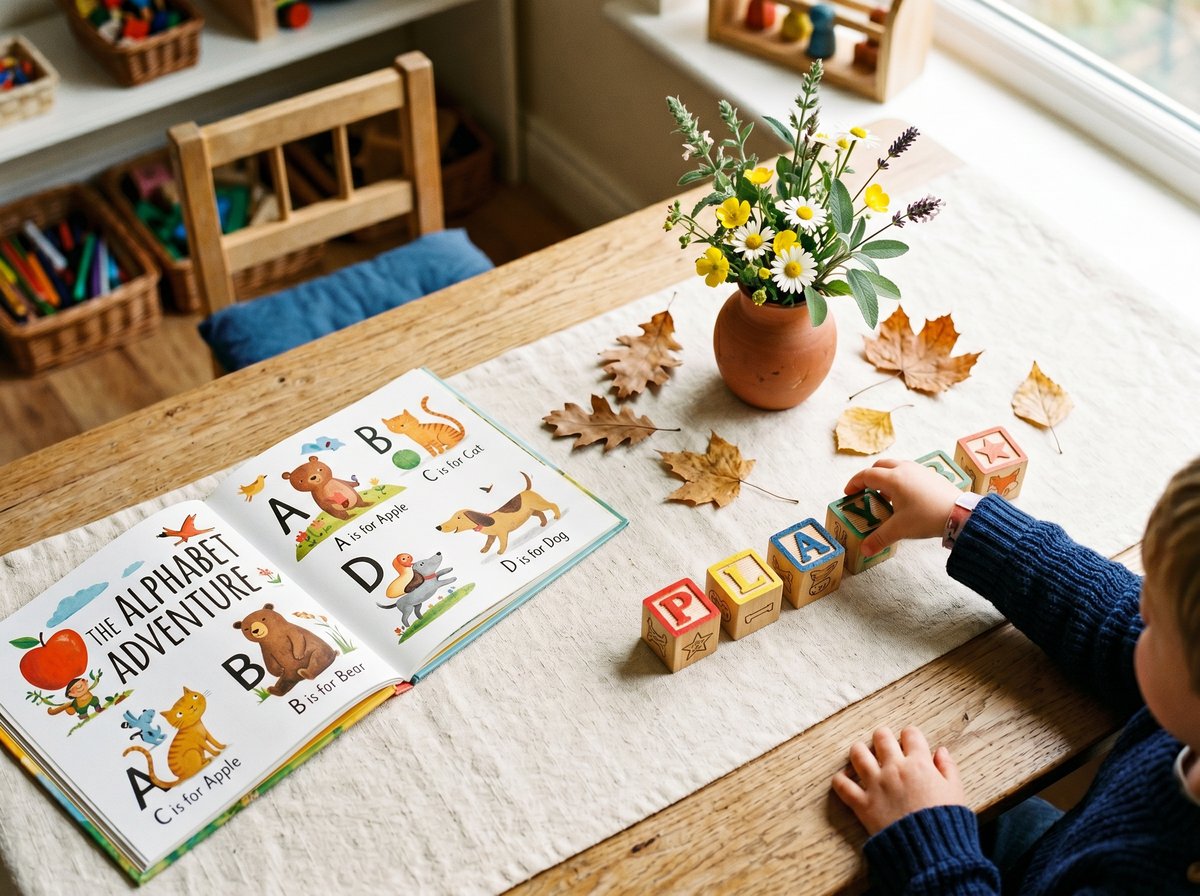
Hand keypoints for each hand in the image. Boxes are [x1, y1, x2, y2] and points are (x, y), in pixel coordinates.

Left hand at [831, 726, 966, 834]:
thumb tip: (941, 751)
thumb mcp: (956, 792)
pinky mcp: (863, 803)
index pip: (910, 734)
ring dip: (859, 752)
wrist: (931, 851)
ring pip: (857, 753)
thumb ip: (948, 768)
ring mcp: (876, 784)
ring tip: (863, 757)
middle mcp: (895, 768)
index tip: (909, 742)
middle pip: (881, 737)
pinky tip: (845, 779)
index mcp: (919, 764)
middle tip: (884, 745)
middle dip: (883, 737)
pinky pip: (842, 784)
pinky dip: (840, 780)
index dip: (910, 736)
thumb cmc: (946, 822)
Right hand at [843, 459, 962, 554]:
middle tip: (864, 491)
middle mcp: (904, 469)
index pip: (866, 475)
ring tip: (884, 495)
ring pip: (895, 466)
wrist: (959, 513)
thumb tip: (864, 550)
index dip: (854, 483)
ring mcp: (919, 469)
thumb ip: (879, 538)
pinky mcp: (930, 475)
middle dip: (869, 477)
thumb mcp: (900, 529)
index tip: (848, 493)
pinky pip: (909, 471)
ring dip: (885, 477)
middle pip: (880, 466)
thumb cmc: (927, 517)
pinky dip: (900, 479)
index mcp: (893, 479)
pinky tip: (905, 497)